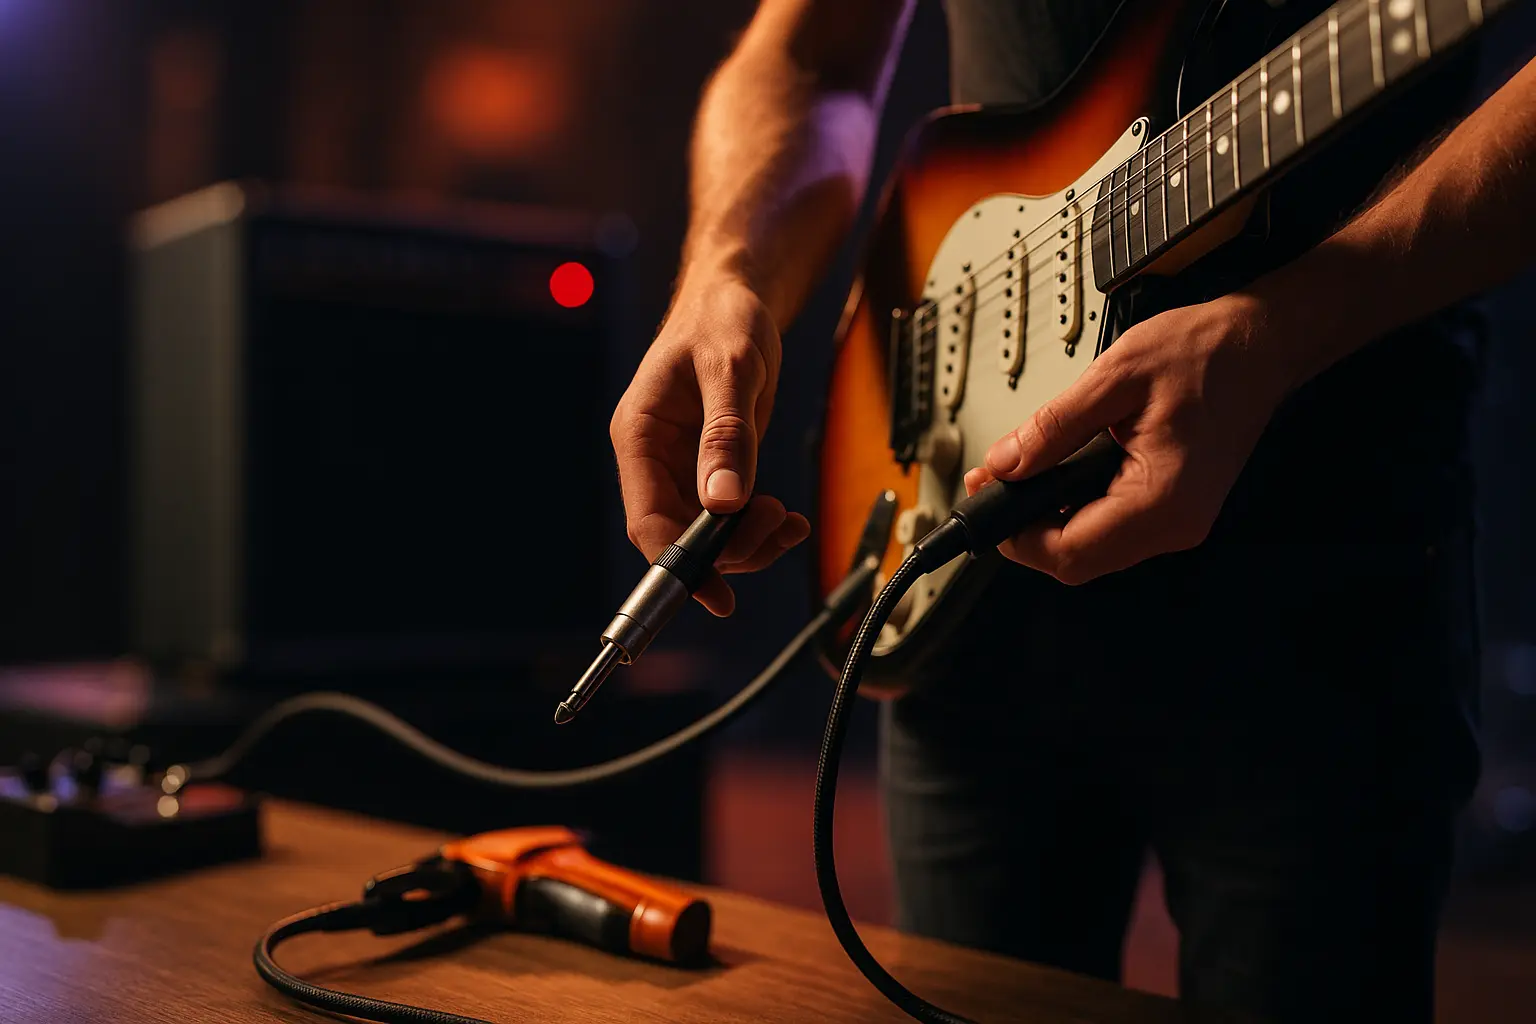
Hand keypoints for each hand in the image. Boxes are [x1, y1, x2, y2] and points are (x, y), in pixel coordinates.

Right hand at [610, 277, 809, 615]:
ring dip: (750, 541)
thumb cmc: (722, 318)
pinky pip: (728, 515)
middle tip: (777, 526)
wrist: (736, 297)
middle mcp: (655, 458)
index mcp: (639, 435)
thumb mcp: (729, 369)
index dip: (680, 563)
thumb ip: (727, 435)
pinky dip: (759, 525)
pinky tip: (787, 518)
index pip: (647, 520)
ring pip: (708, 533)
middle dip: (730, 548)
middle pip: (680, 535)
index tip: (717, 594)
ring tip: (788, 520)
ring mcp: (682, 466)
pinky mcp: (710, 467)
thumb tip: (723, 502)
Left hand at [964, 295, 1293, 584]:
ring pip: (1091, 549)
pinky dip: (1074, 508)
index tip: (986, 497)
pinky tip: (1060, 474)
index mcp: (1163, 499)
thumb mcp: (1113, 378)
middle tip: (995, 481)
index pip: (1070, 553)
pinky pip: (1110, 528)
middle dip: (1026, 527)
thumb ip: (1052, 428)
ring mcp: (1177, 521)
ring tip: (1023, 471)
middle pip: (1076, 560)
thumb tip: (1005, 464)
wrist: (1259, 343)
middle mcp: (1175, 524)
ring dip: (1048, 518)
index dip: (1016, 533)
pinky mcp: (1173, 509)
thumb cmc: (1205, 353)